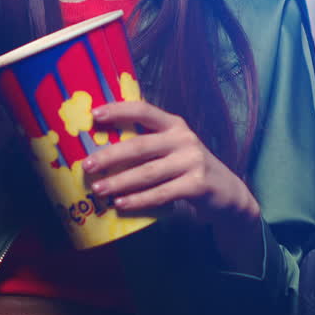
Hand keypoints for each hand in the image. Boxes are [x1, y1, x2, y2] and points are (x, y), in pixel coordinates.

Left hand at [84, 101, 262, 272]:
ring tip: (98, 189)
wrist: (228, 193)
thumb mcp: (174, 150)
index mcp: (175, 125)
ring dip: (120, 181)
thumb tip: (102, 151)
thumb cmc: (190, 169)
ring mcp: (193, 161)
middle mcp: (185, 139)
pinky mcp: (198, 185)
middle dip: (111, 155)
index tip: (94, 114)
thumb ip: (149, 145)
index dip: (119, 110)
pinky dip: (139, 200)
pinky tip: (121, 204)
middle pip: (141, 145)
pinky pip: (162, 194)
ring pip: (148, 173)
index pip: (144, 111)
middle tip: (87, 165)